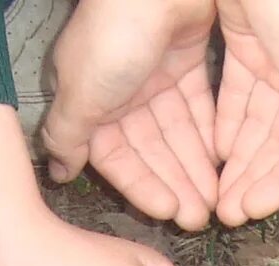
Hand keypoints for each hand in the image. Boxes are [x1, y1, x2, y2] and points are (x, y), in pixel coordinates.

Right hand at [43, 0, 219, 229]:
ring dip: (194, 165)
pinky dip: (207, 131)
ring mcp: (153, 72)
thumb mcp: (80, 94)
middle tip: (199, 217)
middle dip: (174, 182)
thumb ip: (68, 136)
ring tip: (214, 199)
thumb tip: (57, 170)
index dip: (140, 186)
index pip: (115, 155)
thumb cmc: (112, 34)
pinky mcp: (186, 56)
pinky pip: (198, 104)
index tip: (167, 212)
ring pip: (176, 130)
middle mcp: (119, 88)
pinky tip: (221, 160)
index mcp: (88, 98)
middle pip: (150, 147)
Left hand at [212, 0, 278, 225]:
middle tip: (227, 212)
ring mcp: (275, 56)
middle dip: (255, 177)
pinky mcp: (244, 40)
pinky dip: (226, 123)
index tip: (252, 211)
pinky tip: (213, 150)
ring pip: (256, 121)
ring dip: (238, 158)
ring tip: (217, 190)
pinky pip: (235, 95)